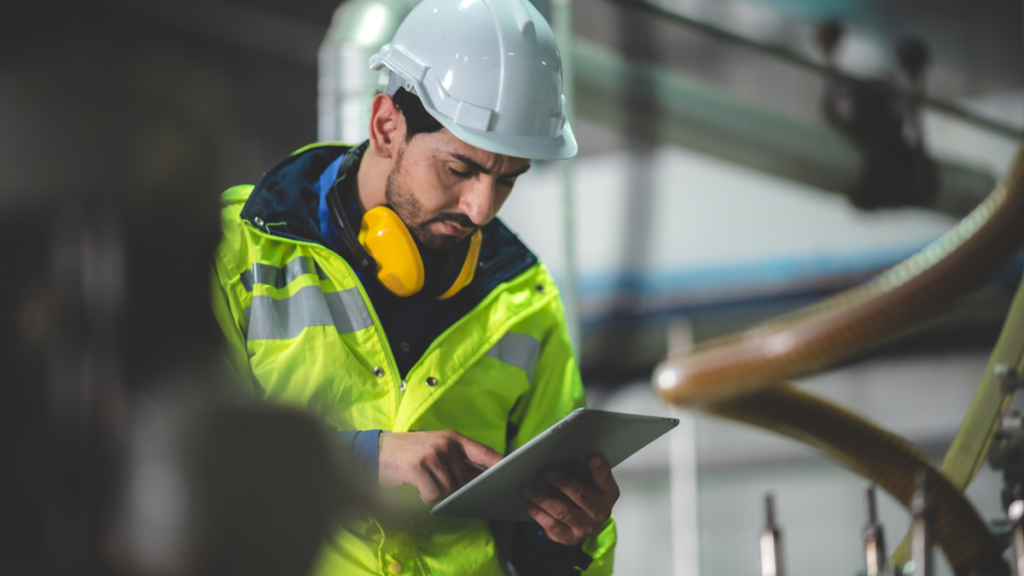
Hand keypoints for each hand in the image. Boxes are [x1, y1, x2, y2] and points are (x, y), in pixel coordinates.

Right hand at [379, 430, 502, 503]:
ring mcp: (432, 454)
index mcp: (453, 438)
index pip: (483, 451)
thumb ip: (458, 462)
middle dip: (455, 490)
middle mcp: (445, 444)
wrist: (376, 450)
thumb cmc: (410, 453)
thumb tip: (482, 479)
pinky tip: (417, 487)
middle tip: (437, 487)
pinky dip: (426, 498)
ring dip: (438, 494)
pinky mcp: (418, 467)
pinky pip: (433, 494)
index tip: (512, 472)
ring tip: (425, 484)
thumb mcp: (436, 450)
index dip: (499, 463)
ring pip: (449, 489)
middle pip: (465, 480)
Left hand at [520, 455, 619, 545]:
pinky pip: (550, 524)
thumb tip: (559, 455)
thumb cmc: (582, 494)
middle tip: (548, 473)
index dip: (600, 470)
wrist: (580, 523)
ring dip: (542, 498)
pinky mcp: (570, 538)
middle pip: (581, 495)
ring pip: (562, 511)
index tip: (593, 458)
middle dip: (564, 483)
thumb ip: (582, 470)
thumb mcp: (588, 482)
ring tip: (527, 488)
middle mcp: (600, 512)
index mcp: (608, 494)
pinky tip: (525, 501)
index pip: (605, 480)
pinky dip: (536, 511)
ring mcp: (586, 527)